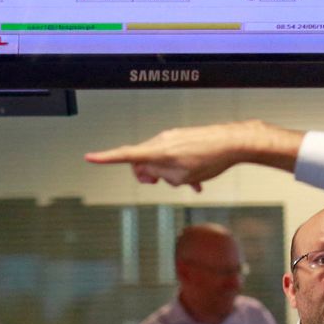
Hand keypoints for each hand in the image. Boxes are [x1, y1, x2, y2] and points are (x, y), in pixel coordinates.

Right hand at [85, 119, 303, 190]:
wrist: (234, 142)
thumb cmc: (211, 158)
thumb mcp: (182, 176)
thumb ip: (162, 175)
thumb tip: (152, 171)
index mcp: (158, 150)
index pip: (126, 154)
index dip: (106, 158)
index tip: (90, 158)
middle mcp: (162, 140)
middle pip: (144, 160)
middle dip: (151, 175)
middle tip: (164, 183)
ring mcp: (173, 138)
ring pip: (162, 160)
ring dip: (172, 176)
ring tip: (192, 185)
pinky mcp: (185, 139)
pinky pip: (176, 157)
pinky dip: (183, 171)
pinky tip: (198, 183)